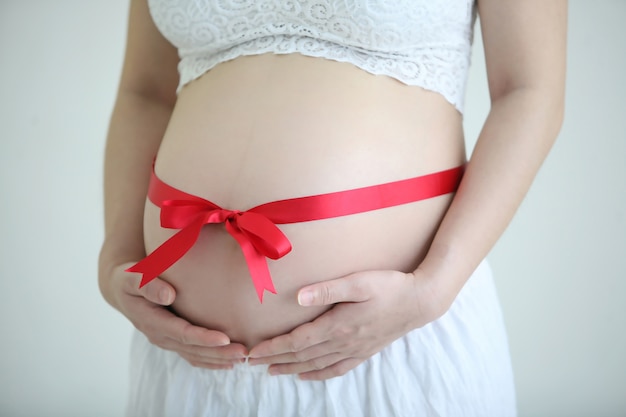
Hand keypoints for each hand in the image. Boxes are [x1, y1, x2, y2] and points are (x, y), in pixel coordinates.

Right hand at [101, 262, 247, 368]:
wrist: (122, 290)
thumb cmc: (129, 279)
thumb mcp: (132, 277)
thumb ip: (148, 284)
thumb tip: (169, 295)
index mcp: (151, 321)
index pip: (181, 333)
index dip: (203, 338)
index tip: (224, 339)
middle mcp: (159, 335)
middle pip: (192, 349)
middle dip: (218, 352)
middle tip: (243, 352)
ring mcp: (166, 341)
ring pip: (195, 355)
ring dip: (218, 359)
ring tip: (242, 358)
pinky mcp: (173, 341)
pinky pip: (193, 355)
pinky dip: (210, 360)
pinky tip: (229, 363)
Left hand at [247, 269, 440, 379]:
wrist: (420, 301)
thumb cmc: (389, 287)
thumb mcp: (359, 282)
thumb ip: (328, 289)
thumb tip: (299, 296)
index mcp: (338, 325)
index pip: (297, 341)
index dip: (274, 347)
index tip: (253, 352)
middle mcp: (343, 343)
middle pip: (302, 356)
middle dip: (275, 360)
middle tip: (252, 363)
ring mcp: (354, 350)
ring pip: (316, 365)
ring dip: (291, 369)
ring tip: (272, 371)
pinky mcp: (364, 352)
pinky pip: (336, 369)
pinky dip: (318, 375)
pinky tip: (307, 376)